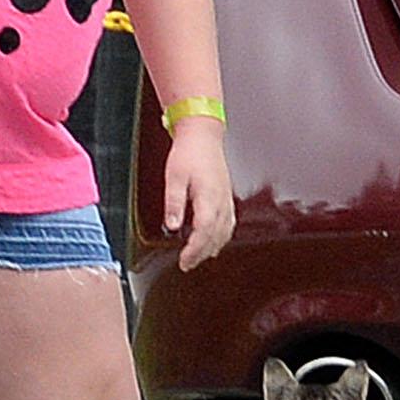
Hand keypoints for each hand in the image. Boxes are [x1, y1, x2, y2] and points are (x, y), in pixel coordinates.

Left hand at [162, 123, 235, 270]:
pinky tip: (215, 241)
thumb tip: (171, 225)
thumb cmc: (189, 152)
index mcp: (208, 196)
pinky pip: (229, 223)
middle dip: (202, 253)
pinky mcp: (226, 196)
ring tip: (199, 258)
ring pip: (225, 232)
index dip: (195, 250)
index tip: (184, 260)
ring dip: (213, 247)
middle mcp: (221, 200)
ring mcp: (226, 199)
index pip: (204, 231)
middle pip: (216, 236)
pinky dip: (222, 236)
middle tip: (187, 264)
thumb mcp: (174, 177)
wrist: (203, 135)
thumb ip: (174, 203)